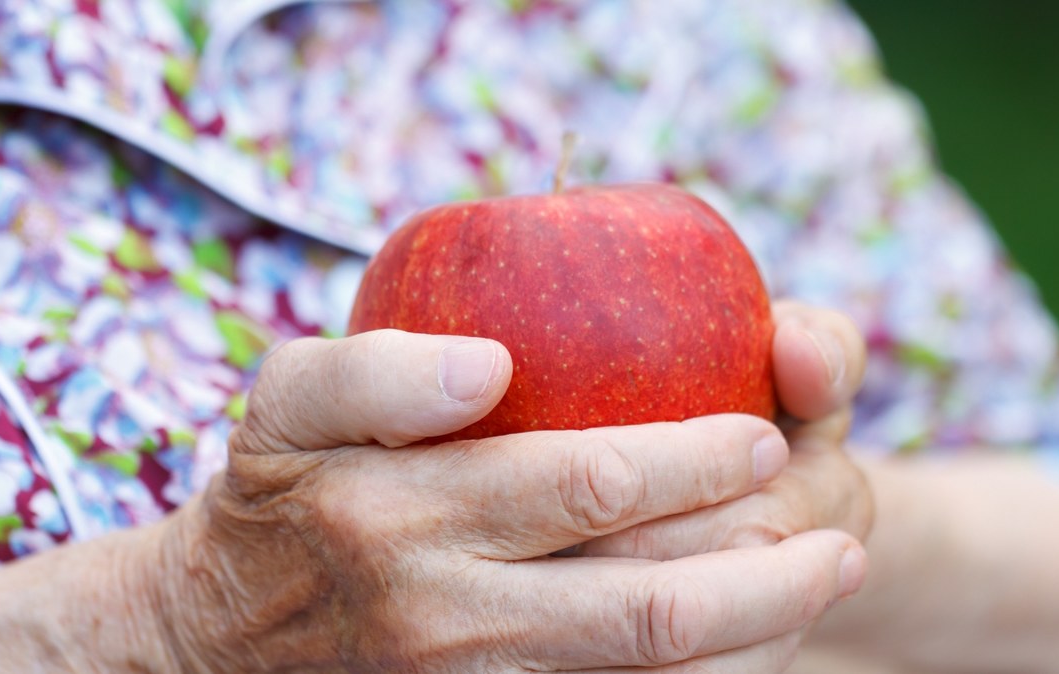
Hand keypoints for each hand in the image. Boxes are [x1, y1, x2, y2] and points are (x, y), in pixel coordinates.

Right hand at [151, 329, 867, 671]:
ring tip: (832, 580)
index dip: (697, 461)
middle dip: (768, 569)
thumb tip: (494, 366)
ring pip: (651, 673)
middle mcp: (451, 617)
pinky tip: (756, 638)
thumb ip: (378, 369)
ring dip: (760, 634)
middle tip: (840, 530)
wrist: (219, 643)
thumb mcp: (287, 401)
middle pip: (649, 607)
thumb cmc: (277, 497)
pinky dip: (703, 673)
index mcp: (408, 515)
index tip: (763, 431)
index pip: (591, 485)